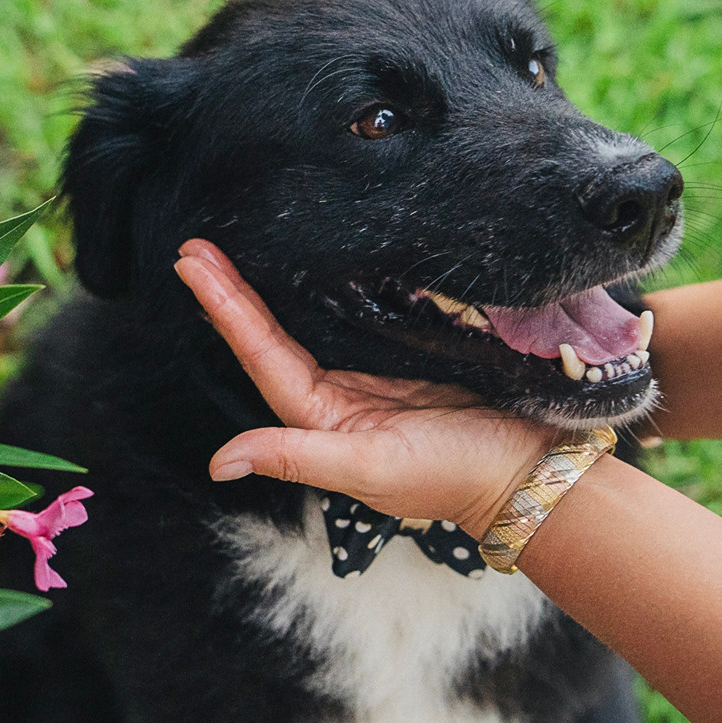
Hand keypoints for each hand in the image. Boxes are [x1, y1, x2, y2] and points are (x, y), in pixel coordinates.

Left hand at [174, 239, 559, 535]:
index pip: (260, 355)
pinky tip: (313, 259)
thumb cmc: (453, 476)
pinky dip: (332, 287)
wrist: (530, 467)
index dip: (225, 309)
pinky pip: (361, 312)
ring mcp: (375, 370)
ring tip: (228, 248)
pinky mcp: (413, 349)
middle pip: (272, 335)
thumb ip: (297, 458)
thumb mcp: (371, 469)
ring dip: (269, 288)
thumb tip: (219, 464)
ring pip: (310, 321)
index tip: (190, 263)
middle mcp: (340, 393)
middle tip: (192, 246)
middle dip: (232, 291)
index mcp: (323, 417)